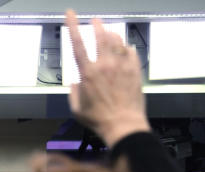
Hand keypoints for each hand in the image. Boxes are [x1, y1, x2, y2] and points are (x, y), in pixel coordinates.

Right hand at [65, 9, 149, 146]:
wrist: (123, 124)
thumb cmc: (98, 119)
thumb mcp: (76, 109)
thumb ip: (73, 92)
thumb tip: (75, 82)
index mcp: (88, 73)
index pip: (77, 44)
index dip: (72, 26)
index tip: (70, 13)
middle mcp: (105, 65)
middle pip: (101, 36)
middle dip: (97, 25)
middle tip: (96, 21)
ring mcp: (121, 66)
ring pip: (117, 41)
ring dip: (112, 34)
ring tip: (109, 32)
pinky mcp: (134, 70)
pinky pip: (130, 52)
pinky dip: (126, 48)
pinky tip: (125, 49)